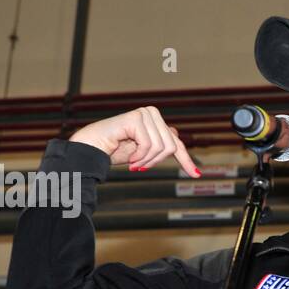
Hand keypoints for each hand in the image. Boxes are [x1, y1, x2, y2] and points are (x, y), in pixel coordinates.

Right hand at [69, 105, 200, 176]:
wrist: (92, 149)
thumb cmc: (115, 149)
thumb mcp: (143, 151)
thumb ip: (159, 143)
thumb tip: (178, 136)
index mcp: (155, 121)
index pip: (176, 142)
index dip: (185, 160)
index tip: (196, 174)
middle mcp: (152, 114)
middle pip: (171, 147)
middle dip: (156, 162)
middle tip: (139, 167)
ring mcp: (145, 114)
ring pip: (162, 147)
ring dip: (147, 161)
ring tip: (134, 162)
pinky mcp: (136, 118)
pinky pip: (149, 145)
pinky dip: (140, 156)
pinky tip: (131, 158)